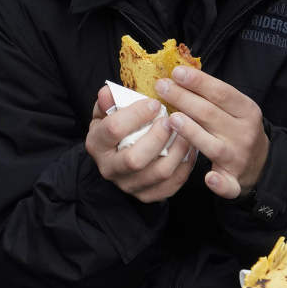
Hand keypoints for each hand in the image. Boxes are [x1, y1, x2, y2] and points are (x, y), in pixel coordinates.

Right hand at [85, 84, 195, 202]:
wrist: (119, 158)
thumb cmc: (117, 129)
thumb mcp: (107, 113)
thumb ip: (109, 102)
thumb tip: (107, 92)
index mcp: (97, 145)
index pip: (113, 130)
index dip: (136, 114)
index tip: (154, 103)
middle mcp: (110, 169)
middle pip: (135, 159)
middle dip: (157, 137)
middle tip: (171, 120)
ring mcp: (130, 185)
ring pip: (159, 173)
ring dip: (177, 150)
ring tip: (187, 131)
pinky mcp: (148, 195)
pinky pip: (172, 184)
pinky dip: (185, 165)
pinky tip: (189, 147)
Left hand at [158, 66, 269, 198]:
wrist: (262, 163)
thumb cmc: (238, 129)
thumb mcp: (235, 108)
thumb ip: (212, 95)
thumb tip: (179, 74)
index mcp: (247, 111)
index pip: (221, 92)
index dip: (199, 82)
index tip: (176, 72)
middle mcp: (245, 133)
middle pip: (211, 114)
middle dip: (184, 99)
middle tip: (162, 88)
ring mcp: (238, 157)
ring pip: (213, 146)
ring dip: (193, 132)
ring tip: (171, 119)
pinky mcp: (234, 180)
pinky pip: (227, 184)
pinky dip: (219, 183)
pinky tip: (208, 178)